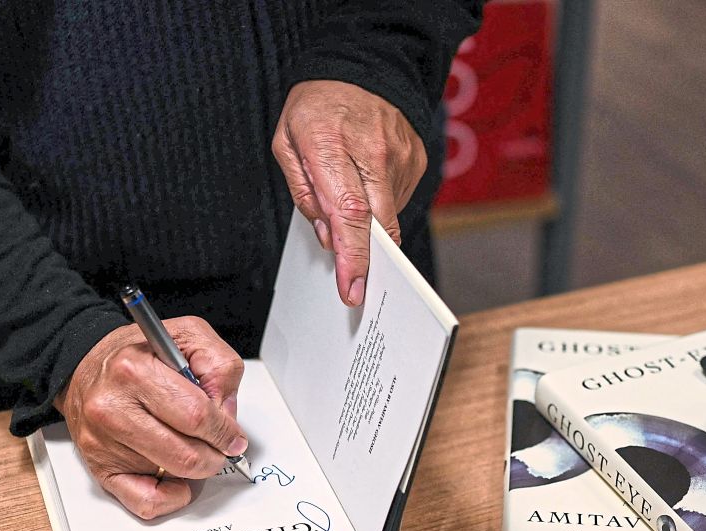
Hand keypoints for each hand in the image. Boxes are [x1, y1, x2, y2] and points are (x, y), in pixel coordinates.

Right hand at [55, 317, 246, 519]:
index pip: (197, 416)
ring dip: (197, 469)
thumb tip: (227, 413)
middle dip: (216, 454)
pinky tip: (177, 480)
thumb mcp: (188, 337)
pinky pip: (145, 501)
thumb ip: (219, 367)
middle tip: (221, 447)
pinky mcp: (100, 467)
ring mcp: (104, 441)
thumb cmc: (138, 355)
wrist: (84, 364)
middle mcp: (113, 408)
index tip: (234, 437)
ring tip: (198, 450)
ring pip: (172, 475)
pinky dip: (170, 498)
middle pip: (186, 453)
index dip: (225, 432)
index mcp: (135, 371)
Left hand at [272, 79, 427, 306]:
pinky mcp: (418, 159)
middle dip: (368, 260)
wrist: (363, 67)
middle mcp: (373, 151)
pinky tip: (368, 182)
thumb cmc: (318, 106)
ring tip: (350, 191)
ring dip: (368, 223)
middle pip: (378, 223)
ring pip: (387, 215)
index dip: (352, 255)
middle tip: (357, 285)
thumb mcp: (288, 142)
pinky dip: (380, 204)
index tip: (353, 288)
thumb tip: (329, 236)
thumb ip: (305, 192)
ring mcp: (402, 156)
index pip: (348, 212)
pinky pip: (398, 200)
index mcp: (331, 142)